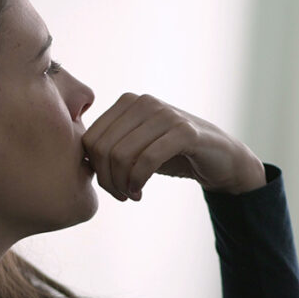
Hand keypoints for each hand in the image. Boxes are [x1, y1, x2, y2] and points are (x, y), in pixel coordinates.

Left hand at [81, 93, 265, 200]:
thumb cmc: (172, 155)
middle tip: (119, 195)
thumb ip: (109, 147)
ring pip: (121, 155)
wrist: (221, 159)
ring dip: (121, 184)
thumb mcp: (135, 147)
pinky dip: (137, 182)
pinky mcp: (184, 131)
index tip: (109, 186)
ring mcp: (164, 114)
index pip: (90, 139)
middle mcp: (143, 102)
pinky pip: (146, 160)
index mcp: (126, 103)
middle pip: (102, 148)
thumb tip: (77, 161)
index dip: (93, 168)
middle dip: (106, 179)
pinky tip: (140, 193)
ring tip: (130, 194)